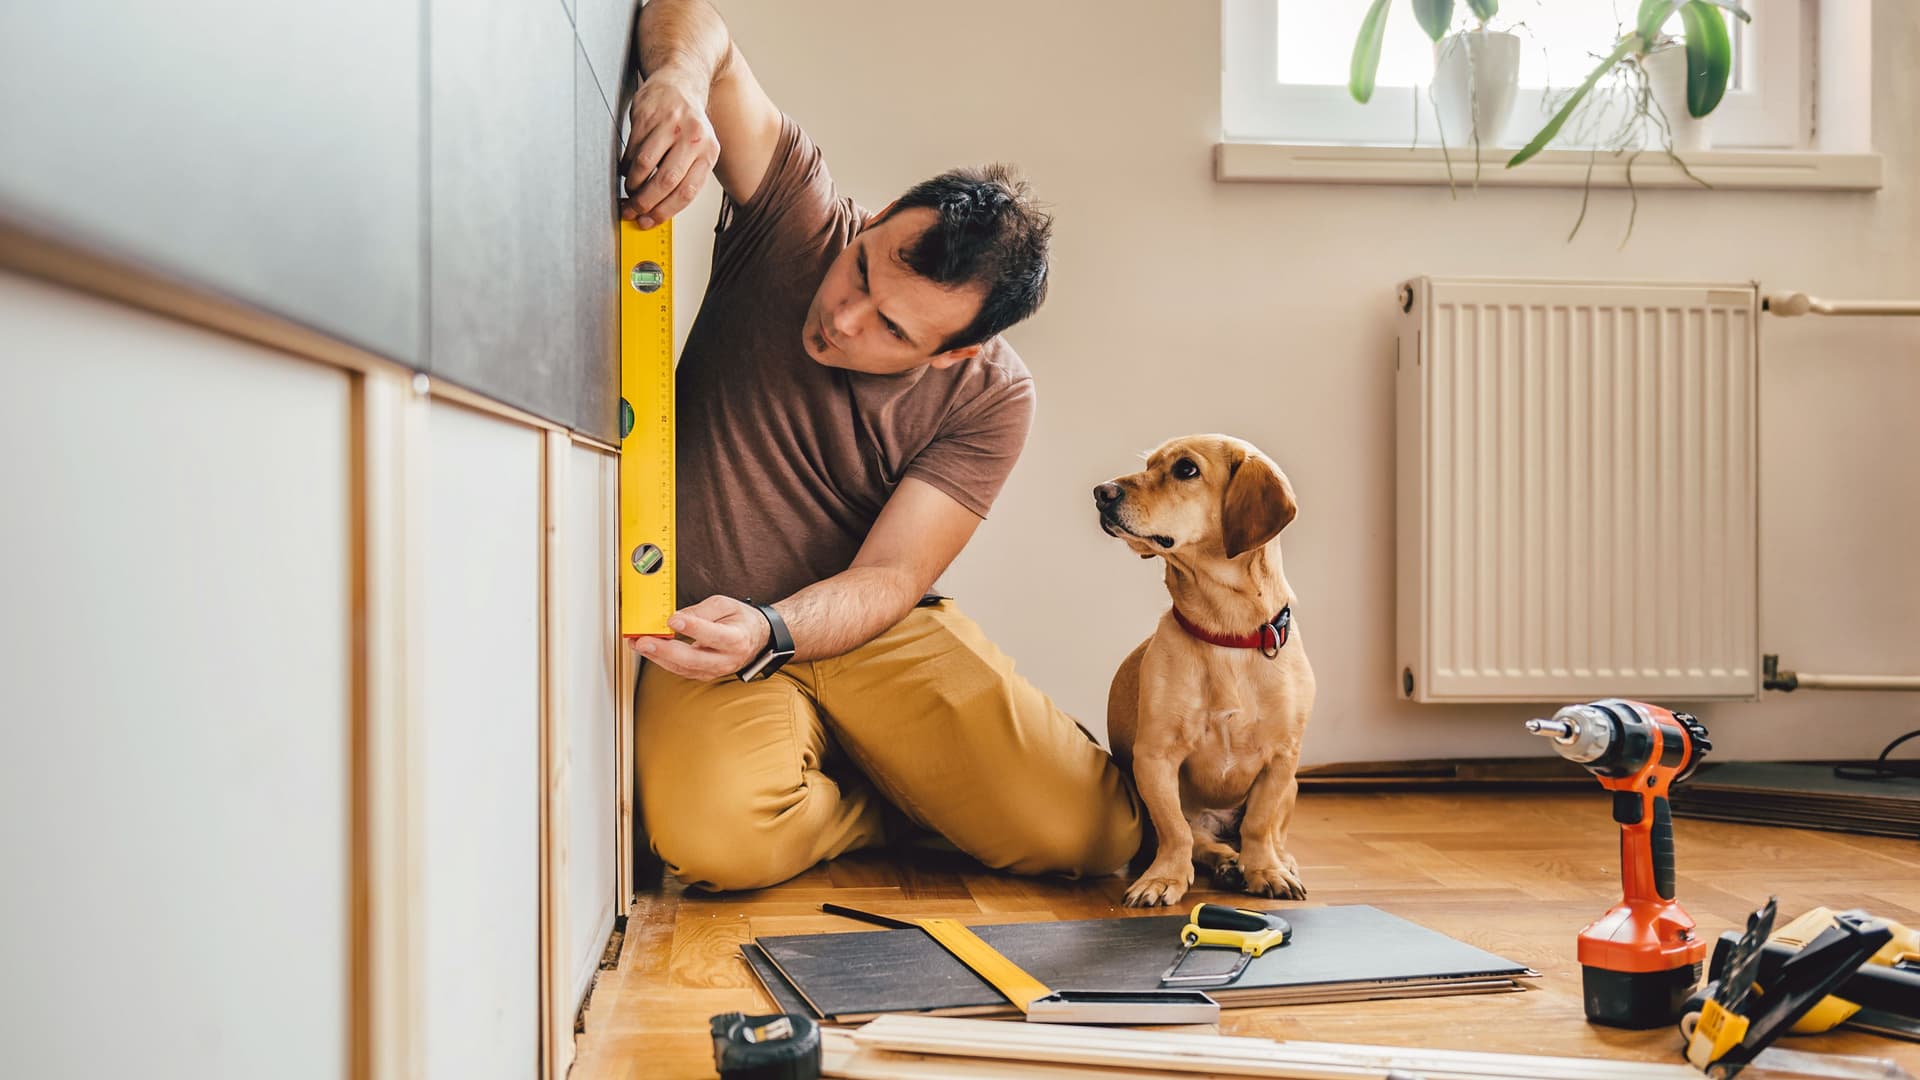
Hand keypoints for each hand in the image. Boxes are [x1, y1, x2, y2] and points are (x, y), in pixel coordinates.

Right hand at [621, 68, 719, 227]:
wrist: (679, 81)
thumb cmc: (688, 122)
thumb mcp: (698, 149)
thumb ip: (684, 176)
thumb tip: (659, 211)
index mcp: (708, 152)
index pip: (686, 191)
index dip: (664, 211)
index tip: (648, 221)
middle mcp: (693, 138)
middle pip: (665, 181)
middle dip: (645, 202)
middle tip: (632, 210)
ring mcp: (669, 125)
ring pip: (645, 166)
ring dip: (633, 184)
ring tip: (630, 189)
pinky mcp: (647, 115)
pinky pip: (632, 148)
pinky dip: (626, 165)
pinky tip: (628, 168)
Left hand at [628, 595, 771, 680]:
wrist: (755, 639)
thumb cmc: (740, 620)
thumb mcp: (725, 605)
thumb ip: (702, 611)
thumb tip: (677, 618)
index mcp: (736, 639)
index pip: (712, 635)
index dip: (692, 628)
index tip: (673, 620)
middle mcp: (725, 660)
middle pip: (692, 659)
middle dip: (664, 650)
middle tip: (644, 640)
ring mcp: (714, 671)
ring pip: (682, 668)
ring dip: (657, 656)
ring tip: (638, 643)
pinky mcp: (703, 675)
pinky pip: (679, 670)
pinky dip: (662, 660)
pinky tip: (648, 650)